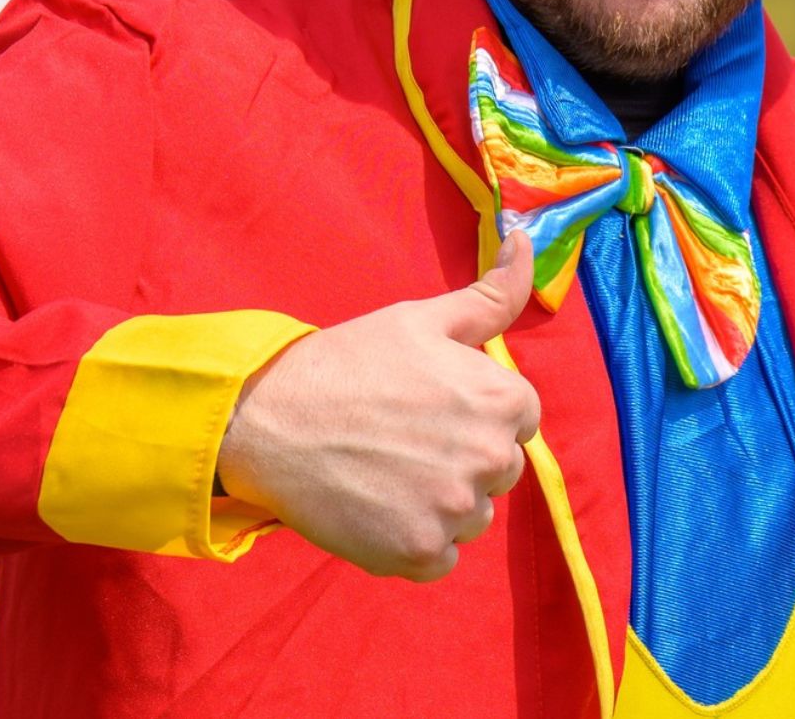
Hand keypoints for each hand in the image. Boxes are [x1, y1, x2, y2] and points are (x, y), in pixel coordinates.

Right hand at [215, 232, 541, 580]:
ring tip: (388, 469)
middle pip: (501, 468)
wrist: (268, 420)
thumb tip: (526, 238)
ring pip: (473, 515)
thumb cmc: (349, 362)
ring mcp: (454, 511)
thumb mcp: (425, 318)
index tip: (432, 405)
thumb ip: (493, 292)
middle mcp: (490, 458)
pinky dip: (416, 540)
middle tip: (404, 436)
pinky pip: (442, 557)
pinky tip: (379, 506)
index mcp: (501, 398)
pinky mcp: (419, 554)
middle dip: (464, 455)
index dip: (477, 409)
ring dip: (442, 501)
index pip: (521, 417)